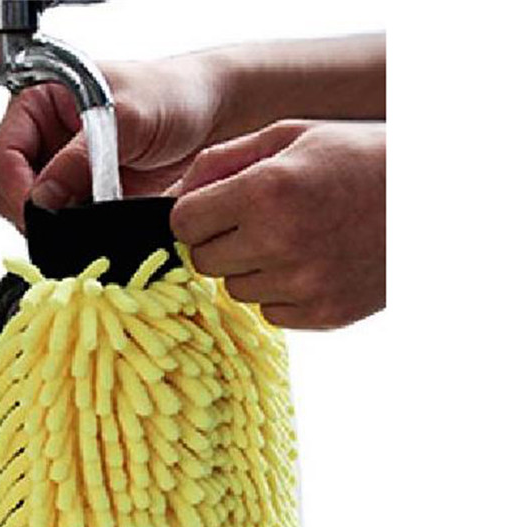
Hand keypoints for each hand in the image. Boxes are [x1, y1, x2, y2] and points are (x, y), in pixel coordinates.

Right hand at [0, 57, 220, 228]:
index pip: (2, 154)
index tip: (38, 210)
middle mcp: (43, 142)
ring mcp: (63, 177)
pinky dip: (75, 238)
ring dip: (55, 229)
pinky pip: (65, 230)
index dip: (14, 186)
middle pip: (7, 191)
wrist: (212, 118)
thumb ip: (81, 159)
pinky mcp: (85, 204)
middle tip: (62, 225)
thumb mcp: (125, 118)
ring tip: (87, 226)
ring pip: (32, 216)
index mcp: (38, 105)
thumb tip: (43, 199)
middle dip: (30, 213)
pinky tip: (95, 235)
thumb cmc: (170, 96)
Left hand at [170, 120, 385, 328]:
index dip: (193, 216)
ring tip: (291, 240)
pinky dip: (279, 293)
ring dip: (250, 268)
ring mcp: (303, 283)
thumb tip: (174, 195)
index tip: (209, 211)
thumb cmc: (355, 159)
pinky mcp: (322, 314)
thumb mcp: (290, 136)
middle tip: (254, 223)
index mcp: (266, 191)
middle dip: (218, 241)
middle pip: (204, 261)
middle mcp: (280, 242)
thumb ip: (223, 161)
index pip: (184, 223)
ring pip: (235, 290)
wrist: (427, 203)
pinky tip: (309, 265)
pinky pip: (269, 313)